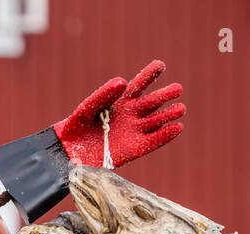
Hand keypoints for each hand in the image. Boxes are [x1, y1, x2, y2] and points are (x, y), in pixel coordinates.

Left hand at [52, 60, 184, 168]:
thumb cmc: (77, 127)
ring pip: (157, 121)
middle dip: (166, 95)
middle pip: (153, 102)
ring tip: (180, 108)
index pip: (140, 84)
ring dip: (169, 115)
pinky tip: (178, 128)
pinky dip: (165, 135)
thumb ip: (103, 95)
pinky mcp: (135, 149)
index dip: (150, 75)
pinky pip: (153, 141)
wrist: (69, 152)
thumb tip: (122, 81)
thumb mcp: (86, 108)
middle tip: (177, 89)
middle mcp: (132, 114)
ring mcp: (134, 131)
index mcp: (121, 101)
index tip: (160, 65)